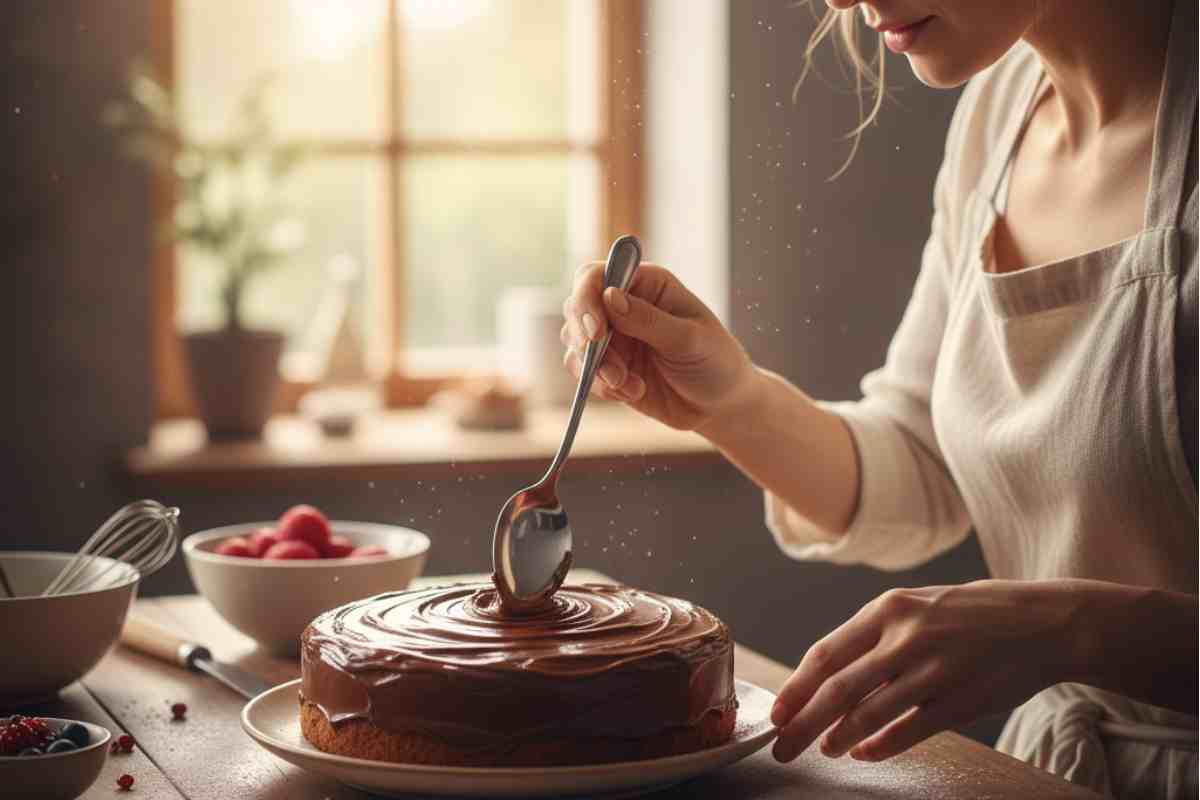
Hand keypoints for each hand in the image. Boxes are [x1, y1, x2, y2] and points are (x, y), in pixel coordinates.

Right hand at [561, 262, 756, 430]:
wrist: (720, 405)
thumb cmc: (716, 362)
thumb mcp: (690, 339)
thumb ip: (649, 320)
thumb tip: (609, 296)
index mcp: (647, 284)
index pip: (597, 276)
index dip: (587, 298)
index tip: (595, 332)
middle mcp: (624, 305)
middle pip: (576, 307)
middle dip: (585, 339)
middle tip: (611, 368)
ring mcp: (614, 337)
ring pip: (575, 342)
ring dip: (596, 368)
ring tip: (629, 385)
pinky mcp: (609, 366)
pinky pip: (584, 372)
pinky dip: (601, 385)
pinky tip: (633, 392)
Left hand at [770, 580, 1082, 762]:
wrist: (1043, 622)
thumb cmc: (971, 614)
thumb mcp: (916, 605)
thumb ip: (875, 634)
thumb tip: (828, 674)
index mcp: (888, 609)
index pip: (826, 654)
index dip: (796, 688)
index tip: (777, 713)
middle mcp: (906, 637)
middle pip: (838, 689)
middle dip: (803, 723)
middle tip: (782, 746)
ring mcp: (934, 670)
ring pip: (869, 713)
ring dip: (838, 737)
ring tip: (823, 750)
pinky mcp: (960, 700)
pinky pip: (909, 730)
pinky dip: (880, 746)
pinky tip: (864, 753)